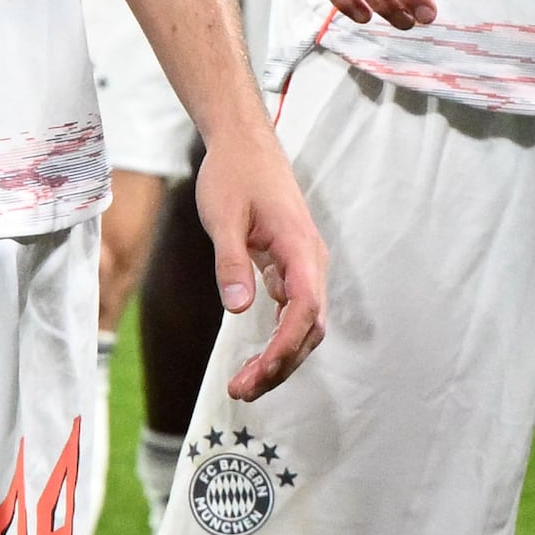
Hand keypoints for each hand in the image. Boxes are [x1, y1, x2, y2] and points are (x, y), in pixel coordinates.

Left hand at [191, 128, 331, 400]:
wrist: (245, 143)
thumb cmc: (234, 174)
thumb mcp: (223, 216)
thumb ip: (231, 262)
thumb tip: (237, 309)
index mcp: (300, 248)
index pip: (304, 310)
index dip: (285, 348)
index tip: (258, 373)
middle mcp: (312, 261)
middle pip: (310, 327)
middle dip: (282, 365)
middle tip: (242, 391)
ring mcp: (305, 265)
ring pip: (305, 324)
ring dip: (281, 358)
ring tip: (246, 384)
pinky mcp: (293, 266)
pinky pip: (295, 312)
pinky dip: (280, 339)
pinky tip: (257, 357)